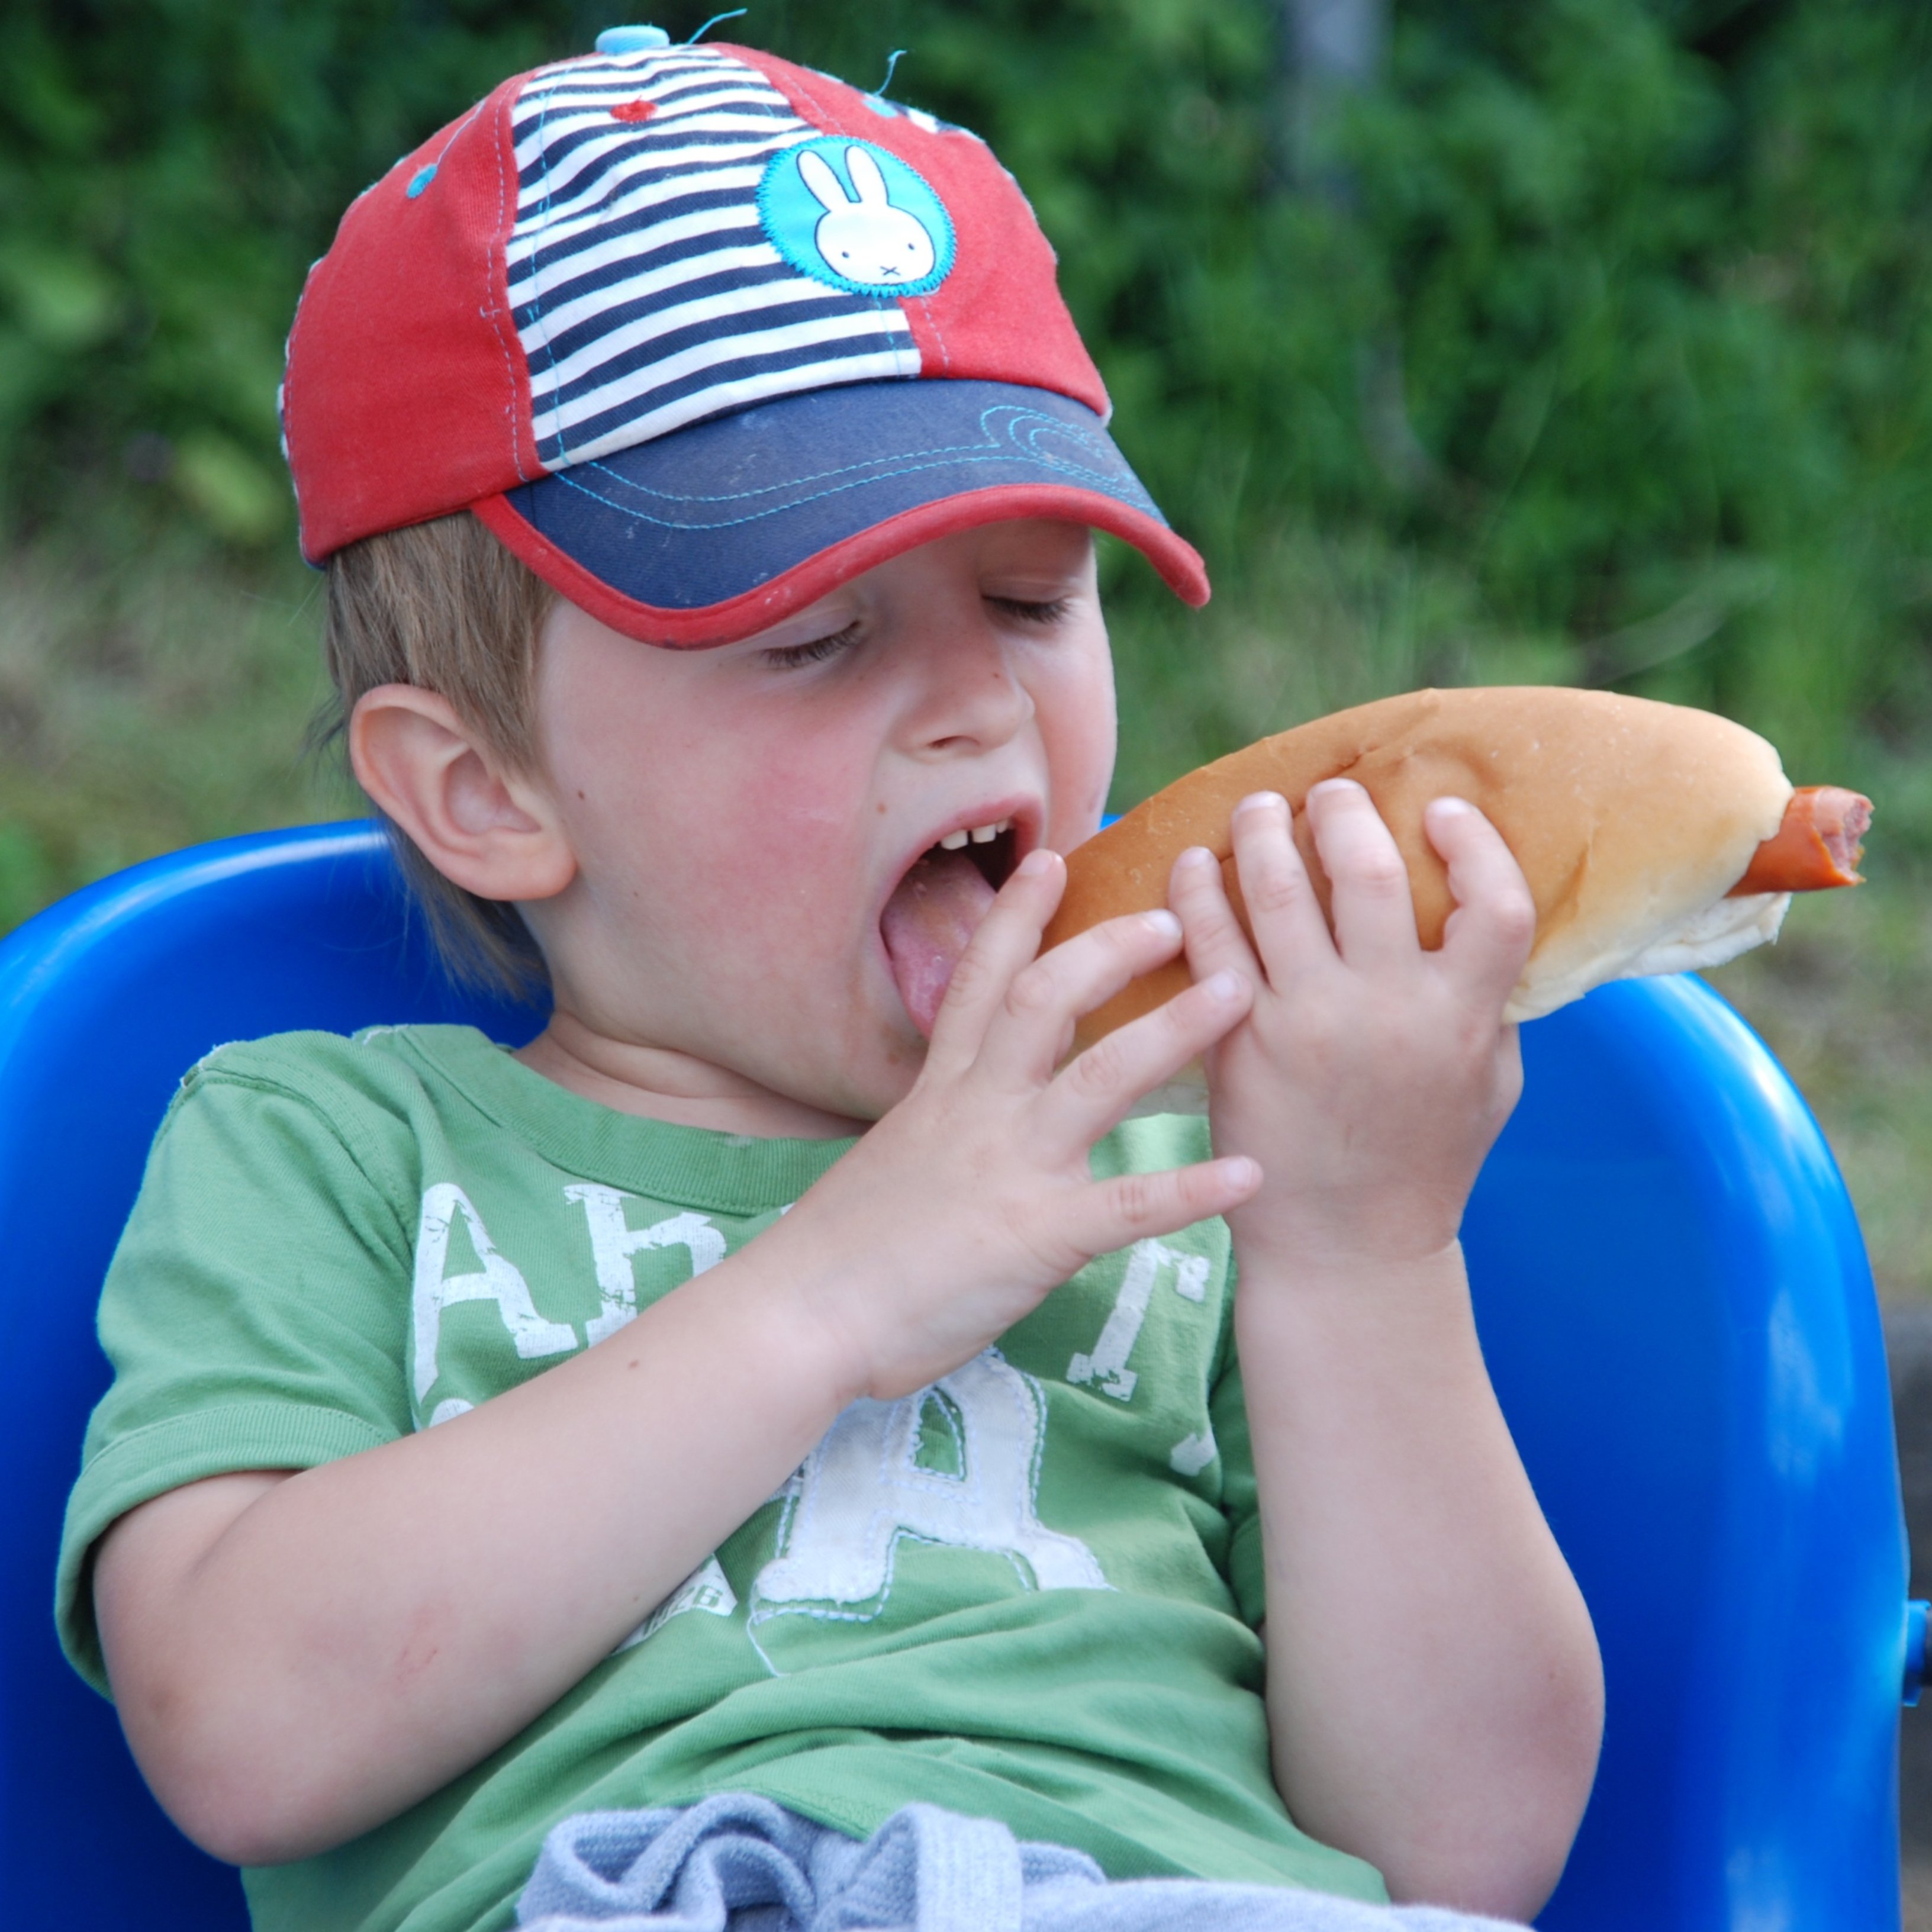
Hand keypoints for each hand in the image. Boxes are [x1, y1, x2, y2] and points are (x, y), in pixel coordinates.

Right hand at [766, 848, 1259, 1400]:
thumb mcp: (895, 1158)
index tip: (1054, 860)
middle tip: (1175, 916)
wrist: (803, 1317)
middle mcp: (979, 1110)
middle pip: (1046, 1000)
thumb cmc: (842, 1251)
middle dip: (1109, 949)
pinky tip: (1250, 1174)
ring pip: (1100, 1077)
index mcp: (942, 1091)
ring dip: (1173, 1029)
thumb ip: (944, 1124)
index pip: (981, 981)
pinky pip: (1125, 1205)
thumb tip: (974, 1106)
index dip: (1016, 917)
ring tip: (1241, 991)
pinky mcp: (1035, 1235)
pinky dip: (1189, 1190)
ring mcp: (1010, 1167)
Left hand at [1169, 782, 1534, 1272]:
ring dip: (1263, 832)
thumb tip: (1485, 911)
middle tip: (1328, 795)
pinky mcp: (1238, 1045)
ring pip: (1278, 891)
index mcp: (1461, 1018)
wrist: (1347, 1248)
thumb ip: (1491, 1002)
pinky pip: (1210, 943)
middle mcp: (1385, 1013)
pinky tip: (1194, 865)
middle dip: (1343, 812)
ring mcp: (1306, 1025)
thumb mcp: (1491, 1085)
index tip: (1440, 809)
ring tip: (1256, 810)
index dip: (1474, 844)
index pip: (1495, 904)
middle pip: (1369, 873)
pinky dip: (1198, 890)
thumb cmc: (1425, 1160)